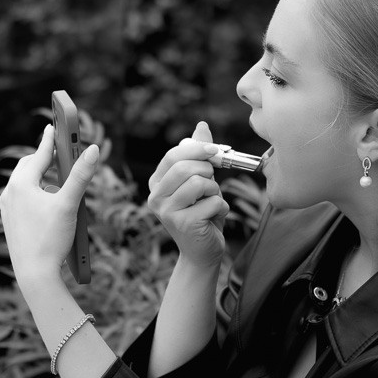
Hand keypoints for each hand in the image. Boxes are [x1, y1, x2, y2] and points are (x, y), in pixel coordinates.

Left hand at [0, 124, 98, 282]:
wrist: (34, 274)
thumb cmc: (50, 239)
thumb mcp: (70, 204)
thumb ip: (81, 175)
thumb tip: (93, 150)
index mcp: (21, 184)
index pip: (39, 154)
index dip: (51, 139)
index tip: (54, 125)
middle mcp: (10, 193)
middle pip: (28, 166)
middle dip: (44, 158)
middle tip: (58, 153)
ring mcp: (7, 208)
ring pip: (24, 183)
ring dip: (40, 177)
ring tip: (56, 180)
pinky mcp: (10, 222)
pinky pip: (21, 198)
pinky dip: (35, 193)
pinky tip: (47, 203)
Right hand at [147, 121, 229, 267]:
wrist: (202, 251)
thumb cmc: (201, 213)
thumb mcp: (199, 181)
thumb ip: (198, 155)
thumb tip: (201, 126)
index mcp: (156, 183)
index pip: (174, 155)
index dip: (198, 149)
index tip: (216, 150)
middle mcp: (156, 197)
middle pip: (185, 167)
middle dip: (207, 171)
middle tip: (212, 184)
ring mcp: (167, 212)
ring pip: (200, 183)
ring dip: (215, 191)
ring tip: (211, 203)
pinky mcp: (183, 224)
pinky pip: (213, 202)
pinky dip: (221, 208)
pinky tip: (214, 218)